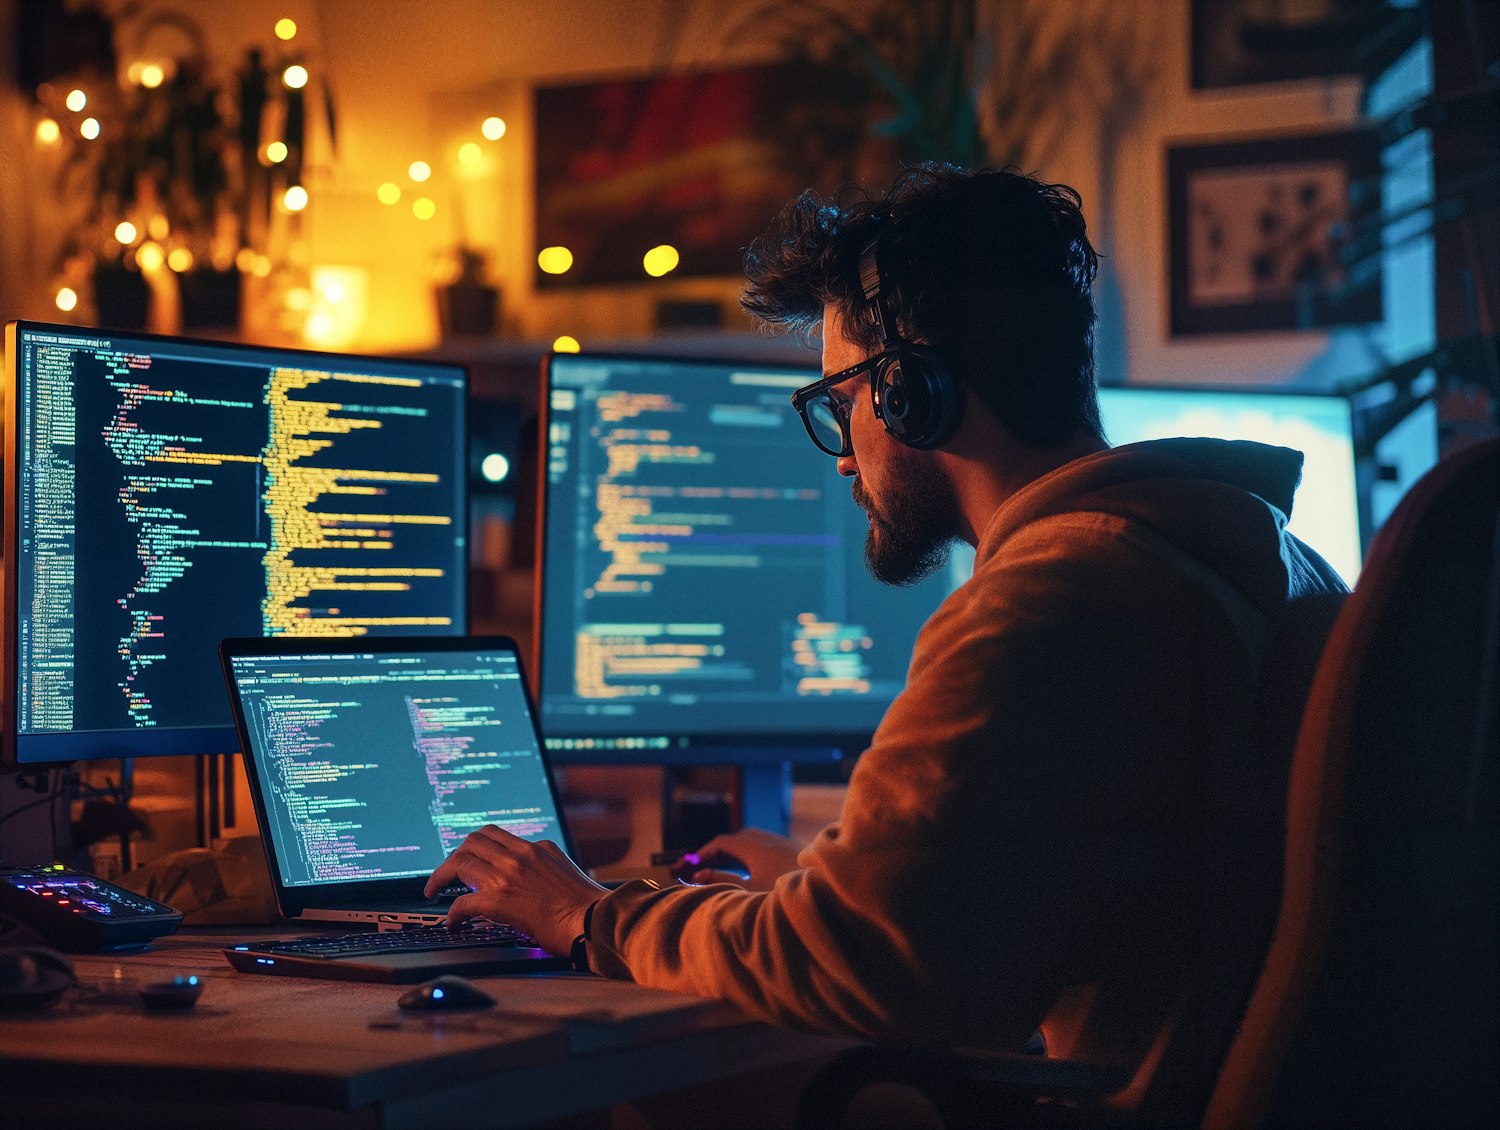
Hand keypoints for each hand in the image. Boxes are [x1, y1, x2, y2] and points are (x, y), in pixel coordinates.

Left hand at [424, 826, 608, 956]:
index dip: (473, 845)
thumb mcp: (564, 870)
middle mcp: (518, 855)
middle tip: (446, 874)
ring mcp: (507, 876)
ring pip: (459, 863)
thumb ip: (543, 864)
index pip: (494, 834)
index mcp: (535, 848)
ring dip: (441, 877)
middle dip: (453, 856)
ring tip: (434, 891)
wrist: (593, 920)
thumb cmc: (585, 904)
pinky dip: (452, 913)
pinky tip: (453, 922)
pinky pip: (462, 902)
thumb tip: (529, 873)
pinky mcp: (499, 901)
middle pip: (471, 841)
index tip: (466, 857)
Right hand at [687, 827, 801, 890]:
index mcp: (753, 846)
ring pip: (753, 841)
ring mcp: (782, 844)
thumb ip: (723, 881)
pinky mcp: (794, 851)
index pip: (721, 842)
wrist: (824, 889)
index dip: (704, 852)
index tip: (691, 864)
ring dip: (736, 852)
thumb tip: (699, 874)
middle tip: (705, 866)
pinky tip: (754, 872)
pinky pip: (766, 846)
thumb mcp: (749, 890)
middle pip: (736, 839)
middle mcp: (767, 840)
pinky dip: (751, 855)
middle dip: (718, 851)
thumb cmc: (784, 893)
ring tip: (726, 869)